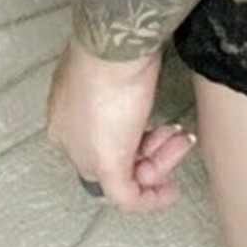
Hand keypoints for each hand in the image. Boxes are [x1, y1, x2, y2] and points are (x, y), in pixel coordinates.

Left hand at [45, 33, 196, 212]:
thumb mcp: (116, 71)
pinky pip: (127, 196)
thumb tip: (135, 92)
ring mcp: (85, 154)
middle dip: (152, 149)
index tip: (160, 129)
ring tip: (182, 141)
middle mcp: (69, 137)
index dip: (134, 138)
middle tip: (177, 135)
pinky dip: (150, 198)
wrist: (112, 48)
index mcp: (65, 113)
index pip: (99, 139)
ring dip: (160, 162)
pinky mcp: (105, 165)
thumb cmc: (116, 49)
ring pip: (124, 174)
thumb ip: (119, 89)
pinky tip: (169, 192)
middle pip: (114, 157)